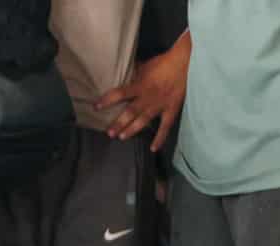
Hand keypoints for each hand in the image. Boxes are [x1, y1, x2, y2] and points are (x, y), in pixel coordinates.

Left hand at [94, 34, 190, 151]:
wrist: (184, 64)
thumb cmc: (163, 62)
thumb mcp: (145, 65)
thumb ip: (134, 74)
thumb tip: (124, 75)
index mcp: (140, 85)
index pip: (120, 94)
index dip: (107, 100)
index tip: (96, 106)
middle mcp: (147, 98)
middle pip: (130, 113)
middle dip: (118, 123)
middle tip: (109, 132)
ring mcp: (159, 106)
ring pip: (143, 121)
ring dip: (132, 130)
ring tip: (122, 137)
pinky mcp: (171, 110)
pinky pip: (165, 127)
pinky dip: (159, 138)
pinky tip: (153, 148)